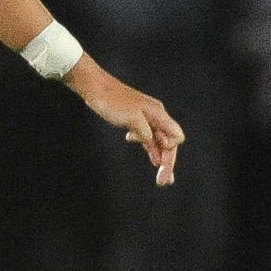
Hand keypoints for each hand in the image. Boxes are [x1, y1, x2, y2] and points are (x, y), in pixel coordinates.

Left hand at [65, 54, 184, 185]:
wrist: (96, 87)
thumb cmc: (112, 102)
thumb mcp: (131, 119)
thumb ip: (147, 133)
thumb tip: (162, 144)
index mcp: (158, 114)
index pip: (174, 138)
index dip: (169, 153)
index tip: (158, 164)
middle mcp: (156, 116)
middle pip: (168, 143)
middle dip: (167, 163)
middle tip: (163, 182)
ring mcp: (147, 118)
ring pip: (158, 142)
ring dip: (159, 159)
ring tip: (160, 178)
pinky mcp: (136, 120)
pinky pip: (148, 137)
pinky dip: (150, 149)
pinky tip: (151, 158)